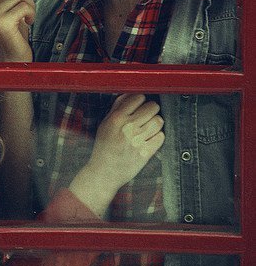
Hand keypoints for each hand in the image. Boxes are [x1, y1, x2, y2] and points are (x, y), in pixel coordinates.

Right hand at [68, 94, 164, 216]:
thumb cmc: (104, 146)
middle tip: (148, 115)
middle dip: (152, 109)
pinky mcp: (145, 153)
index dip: (141, 100)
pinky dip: (158, 136)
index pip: (138, 97)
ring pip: (159, 121)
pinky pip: (161, 137)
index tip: (139, 106)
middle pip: (152, 107)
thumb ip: (117, 107)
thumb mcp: (105, 124)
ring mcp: (137, 140)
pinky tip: (150, 138)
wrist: (104, 172)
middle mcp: (128, 127)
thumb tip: (130, 93)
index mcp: (116, 118)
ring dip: (156, 122)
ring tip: (150, 126)